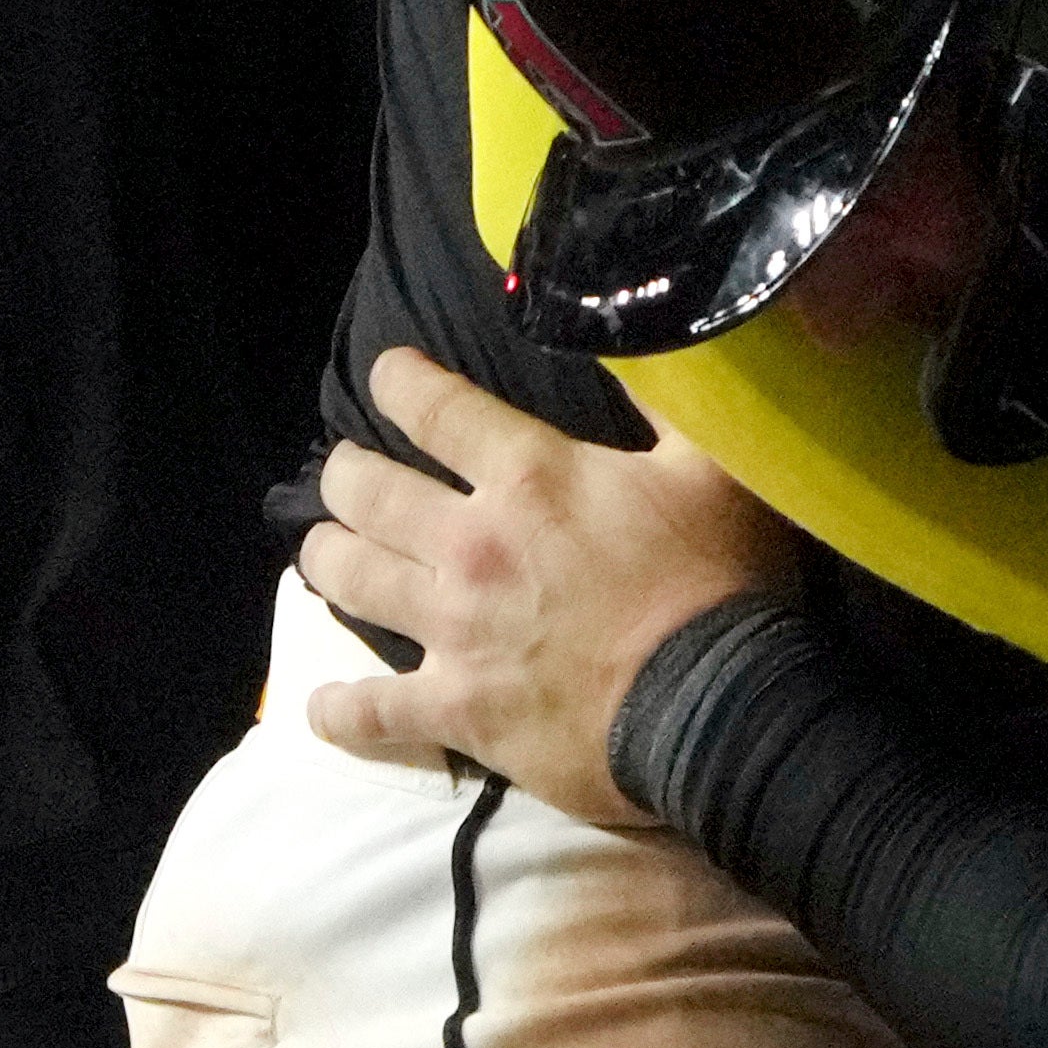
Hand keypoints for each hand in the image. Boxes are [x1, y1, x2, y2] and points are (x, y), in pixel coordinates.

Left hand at [300, 349, 802, 822]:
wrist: (720, 709)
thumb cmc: (723, 581)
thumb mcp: (715, 465)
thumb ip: (668, 398)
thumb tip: (636, 336)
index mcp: (531, 476)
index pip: (435, 407)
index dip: (399, 381)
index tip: (386, 374)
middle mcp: (472, 543)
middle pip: (367, 491)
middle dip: (345, 476)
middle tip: (347, 476)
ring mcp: (454, 630)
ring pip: (351, 579)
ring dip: (329, 559)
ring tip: (325, 551)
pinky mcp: (454, 709)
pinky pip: (369, 710)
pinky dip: (339, 709)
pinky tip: (324, 704)